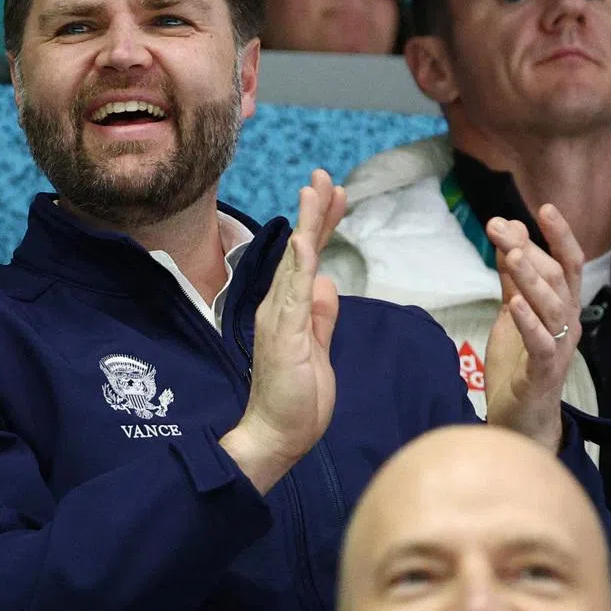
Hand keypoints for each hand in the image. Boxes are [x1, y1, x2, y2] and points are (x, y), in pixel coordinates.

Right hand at [221, 170, 345, 493]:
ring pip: (296, 262)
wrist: (275, 435)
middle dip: (314, 211)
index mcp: (288, 309)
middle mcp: (278, 307)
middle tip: (324, 175)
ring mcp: (279, 319)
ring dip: (307, 225)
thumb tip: (327, 285)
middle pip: (300, 250)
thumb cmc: (296, 398)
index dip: (320, 225)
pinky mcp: (284, 335)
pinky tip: (305, 240)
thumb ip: (321, 316)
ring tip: (316, 190)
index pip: (307, 259)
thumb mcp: (317, 349)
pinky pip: (293, 294)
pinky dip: (300, 264)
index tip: (334, 195)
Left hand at [483, 205, 582, 451]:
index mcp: (561, 306)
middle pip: (555, 279)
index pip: (566, 264)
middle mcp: (567, 323)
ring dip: (530, 278)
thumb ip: (512, 280)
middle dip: (529, 249)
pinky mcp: (544, 371)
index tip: (542, 207)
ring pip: (550, 307)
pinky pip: (541, 343)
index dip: (558, 235)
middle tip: (500, 226)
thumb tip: (509, 239)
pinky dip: (528, 322)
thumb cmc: (518, 363)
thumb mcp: (512, 313)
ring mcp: (558, 347)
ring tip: (513, 254)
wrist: (517, 417)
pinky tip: (513, 304)